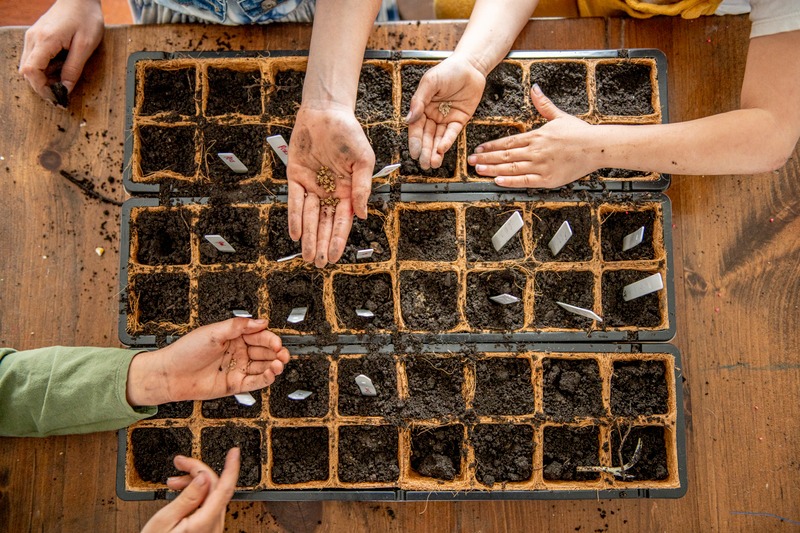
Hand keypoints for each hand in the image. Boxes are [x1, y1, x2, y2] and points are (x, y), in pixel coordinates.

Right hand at [19, 0, 103, 102]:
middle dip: (43, 86)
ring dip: (45, 77)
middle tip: (62, 93)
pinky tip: (61, 67)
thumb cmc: (85, 18)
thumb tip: (66, 89)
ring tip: (64, 77)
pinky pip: (35, 58)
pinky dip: (45, 68)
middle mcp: (33, 39)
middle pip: (27, 71)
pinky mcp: (36, 37)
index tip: (57, 98)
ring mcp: (32, 37)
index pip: (32, 71)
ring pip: (30, 66)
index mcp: (45, 41)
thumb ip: (74, 69)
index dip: (42, 88)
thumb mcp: (85, 46)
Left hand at [126, 318, 289, 406]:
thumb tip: (260, 321)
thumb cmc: (185, 352)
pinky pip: (255, 382)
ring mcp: (237, 369)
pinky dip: (266, 378)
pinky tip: (271, 374)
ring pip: (263, 367)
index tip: (276, 342)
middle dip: (276, 352)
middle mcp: (238, 352)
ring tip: (278, 364)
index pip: (259, 336)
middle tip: (282, 354)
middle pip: (264, 352)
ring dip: (274, 365)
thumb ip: (238, 326)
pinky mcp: (235, 385)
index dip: (270, 339)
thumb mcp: (213, 332)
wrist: (170, 375)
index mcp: (234, 337)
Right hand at [141, 448, 239, 532]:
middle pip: (214, 487)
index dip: (231, 467)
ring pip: (210, 495)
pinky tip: (180, 493)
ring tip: (172, 482)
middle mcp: (214, 525)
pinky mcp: (208, 529)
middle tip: (179, 463)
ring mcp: (212, 528)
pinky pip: (207, 505)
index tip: (234, 452)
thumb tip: (203, 477)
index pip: (224, 488)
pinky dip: (195, 495)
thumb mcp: (165, 521)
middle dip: (197, 471)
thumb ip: (187, 498)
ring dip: (194, 482)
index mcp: (205, 521)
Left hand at [287, 102, 374, 267]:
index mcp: (348, 191)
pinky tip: (296, 234)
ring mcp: (312, 186)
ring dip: (308, 237)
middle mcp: (329, 192)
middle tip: (319, 263)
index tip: (335, 256)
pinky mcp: (296, 177)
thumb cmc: (349, 134)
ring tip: (307, 256)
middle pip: (324, 223)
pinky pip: (295, 201)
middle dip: (322, 244)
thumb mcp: (364, 161)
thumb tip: (361, 215)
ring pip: (310, 217)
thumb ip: (362, 188)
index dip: (338, 239)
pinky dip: (295, 217)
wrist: (326, 112)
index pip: (342, 220)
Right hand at [406, 53, 485, 168]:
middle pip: (427, 136)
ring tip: (432, 164)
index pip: (416, 128)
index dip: (415, 141)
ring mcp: (446, 119)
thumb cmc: (448, 70)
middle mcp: (433, 115)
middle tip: (424, 164)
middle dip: (425, 151)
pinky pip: (452, 134)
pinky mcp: (459, 120)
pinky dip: (447, 142)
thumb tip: (409, 118)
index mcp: (422, 107)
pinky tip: (442, 150)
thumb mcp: (430, 82)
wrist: (471, 66)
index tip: (413, 153)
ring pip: (438, 139)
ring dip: (435, 151)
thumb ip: (419, 100)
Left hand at [467, 85, 597, 187]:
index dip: (491, 145)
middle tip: (471, 161)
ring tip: (479, 170)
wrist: (596, 147)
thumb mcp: (559, 115)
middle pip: (505, 155)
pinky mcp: (548, 179)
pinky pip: (525, 181)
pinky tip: (497, 181)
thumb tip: (535, 88)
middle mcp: (535, 151)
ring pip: (511, 168)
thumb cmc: (580, 133)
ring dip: (493, 169)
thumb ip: (543, 104)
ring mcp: (541, 166)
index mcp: (536, 136)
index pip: (508, 141)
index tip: (479, 148)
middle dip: (486, 158)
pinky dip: (510, 181)